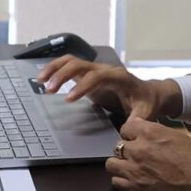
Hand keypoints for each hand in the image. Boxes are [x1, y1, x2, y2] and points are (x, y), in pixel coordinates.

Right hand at [37, 56, 180, 119]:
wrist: (149, 92)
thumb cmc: (147, 102)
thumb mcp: (145, 112)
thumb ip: (137, 120)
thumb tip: (127, 130)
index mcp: (118, 77)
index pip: (97, 76)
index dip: (82, 86)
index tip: (68, 99)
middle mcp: (105, 69)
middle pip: (80, 64)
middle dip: (63, 74)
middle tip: (48, 90)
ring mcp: (96, 70)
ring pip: (72, 61)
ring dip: (55, 68)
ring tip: (40, 81)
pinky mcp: (89, 74)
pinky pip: (70, 66)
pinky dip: (56, 69)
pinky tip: (44, 78)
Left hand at [106, 118, 190, 190]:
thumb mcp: (175, 135)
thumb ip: (155, 132)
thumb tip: (142, 131)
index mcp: (149, 132)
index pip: (125, 128)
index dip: (131, 134)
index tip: (136, 139)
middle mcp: (138, 149)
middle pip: (118, 145)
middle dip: (126, 150)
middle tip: (137, 156)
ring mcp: (134, 169)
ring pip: (111, 163)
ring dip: (120, 164)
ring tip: (131, 168)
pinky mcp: (135, 188)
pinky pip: (116, 182)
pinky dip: (122, 180)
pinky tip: (133, 180)